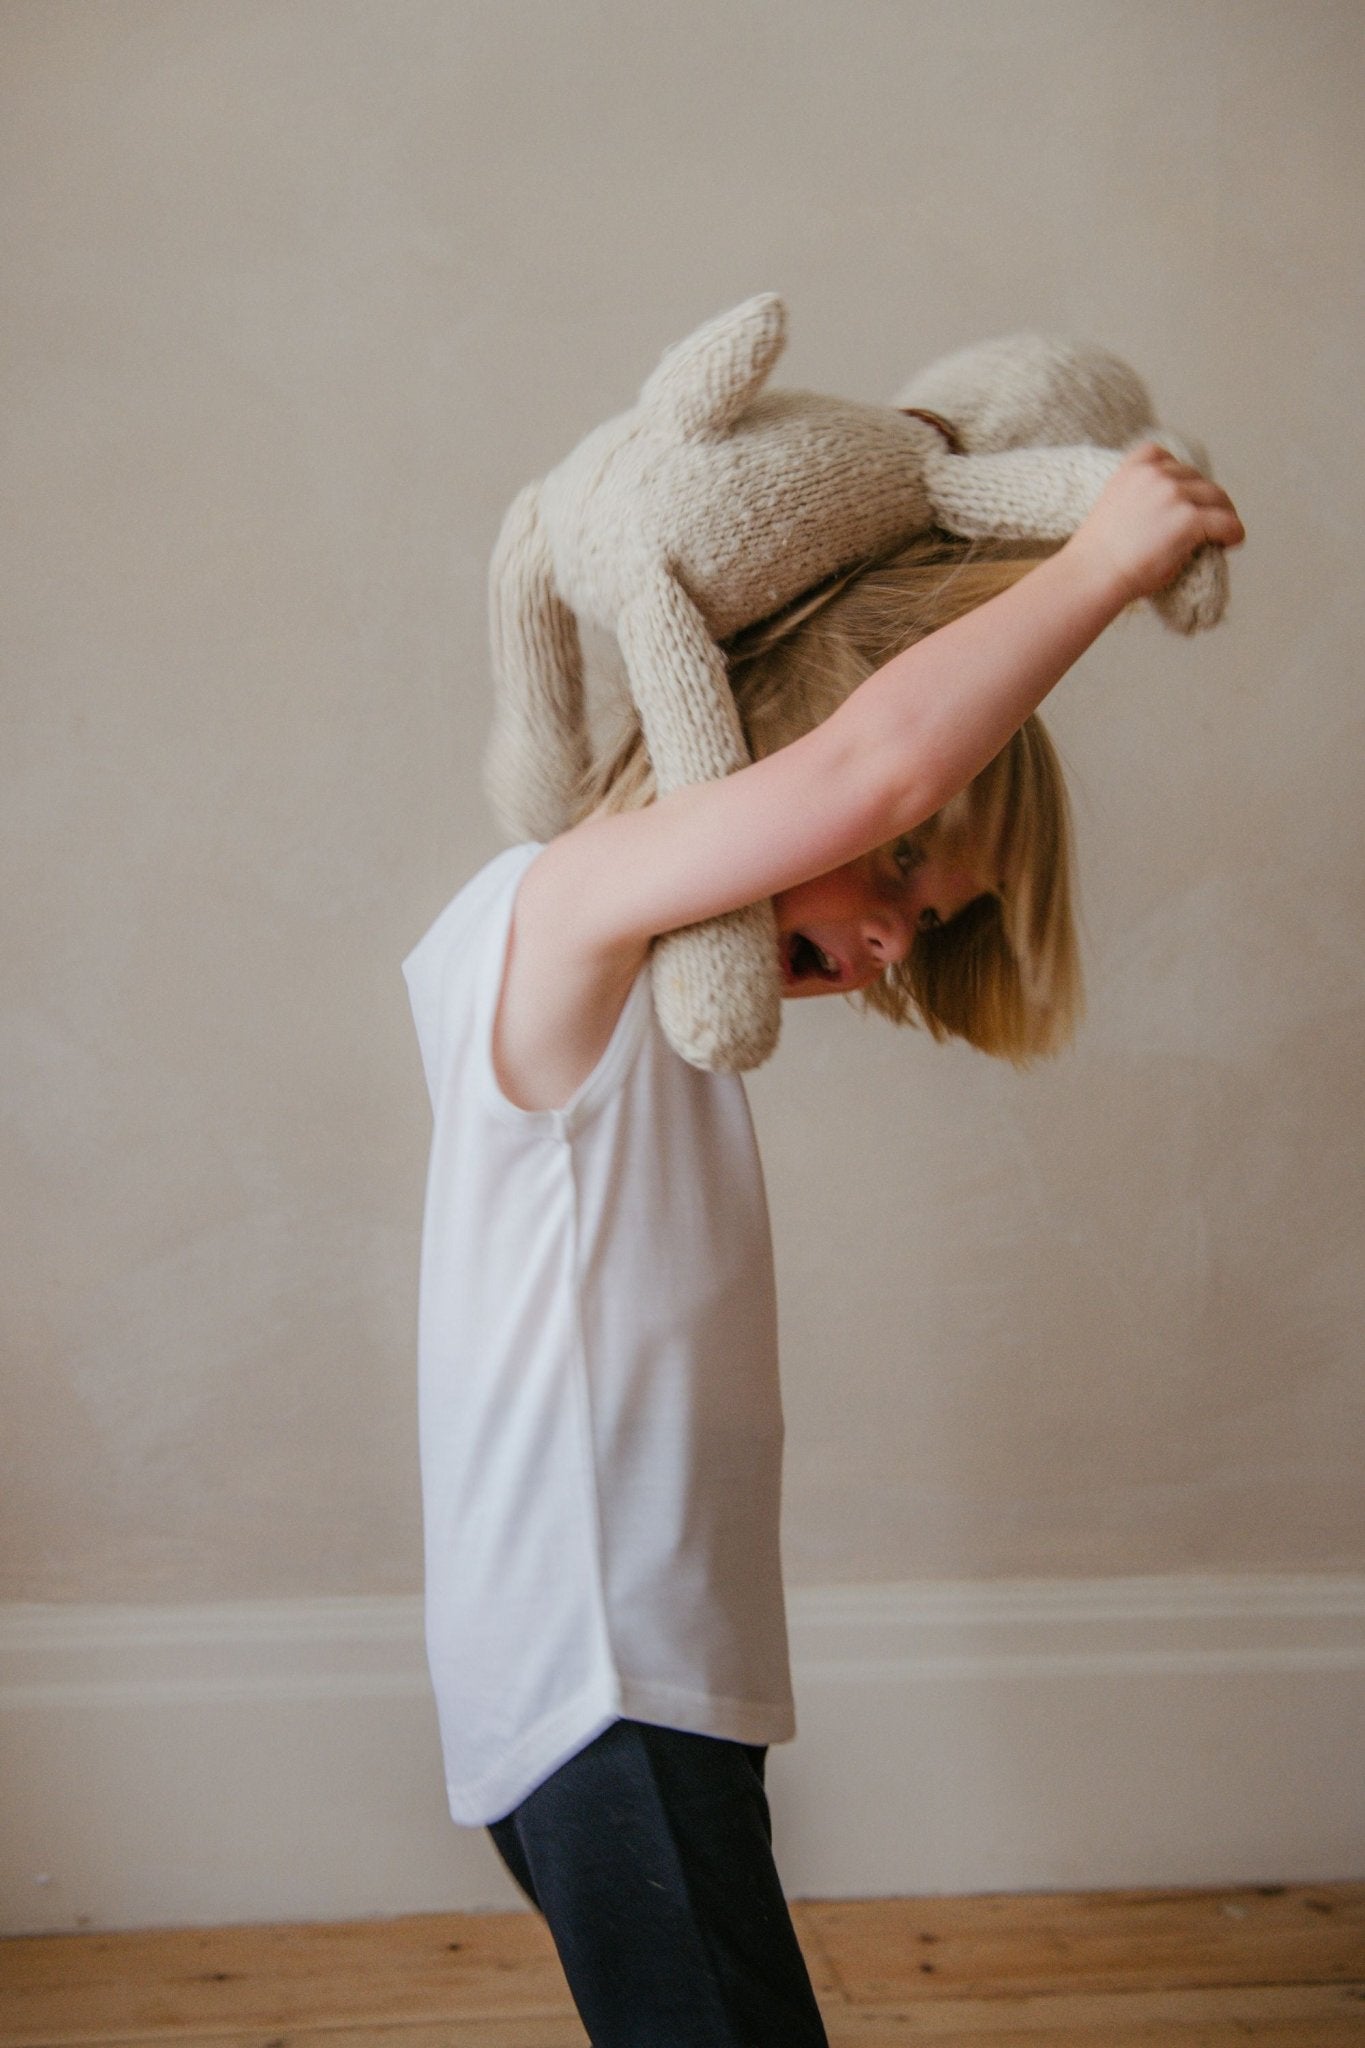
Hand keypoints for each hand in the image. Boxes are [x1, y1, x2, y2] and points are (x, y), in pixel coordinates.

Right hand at [1067, 442, 1244, 606]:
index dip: (1178, 478)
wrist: (1092, 574)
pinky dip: (1233, 532)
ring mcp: (1174, 494)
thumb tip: (1169, 512)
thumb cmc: (1098, 556)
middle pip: (1196, 478)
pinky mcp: (1189, 519)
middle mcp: (1156, 475)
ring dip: (1223, 513)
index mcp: (1133, 468)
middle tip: (1210, 519)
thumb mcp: (1113, 507)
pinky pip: (1225, 522)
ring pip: (1216, 497)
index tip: (1183, 497)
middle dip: (1203, 499)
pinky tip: (1233, 542)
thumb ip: (1139, 497)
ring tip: (1225, 532)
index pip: (1164, 457)